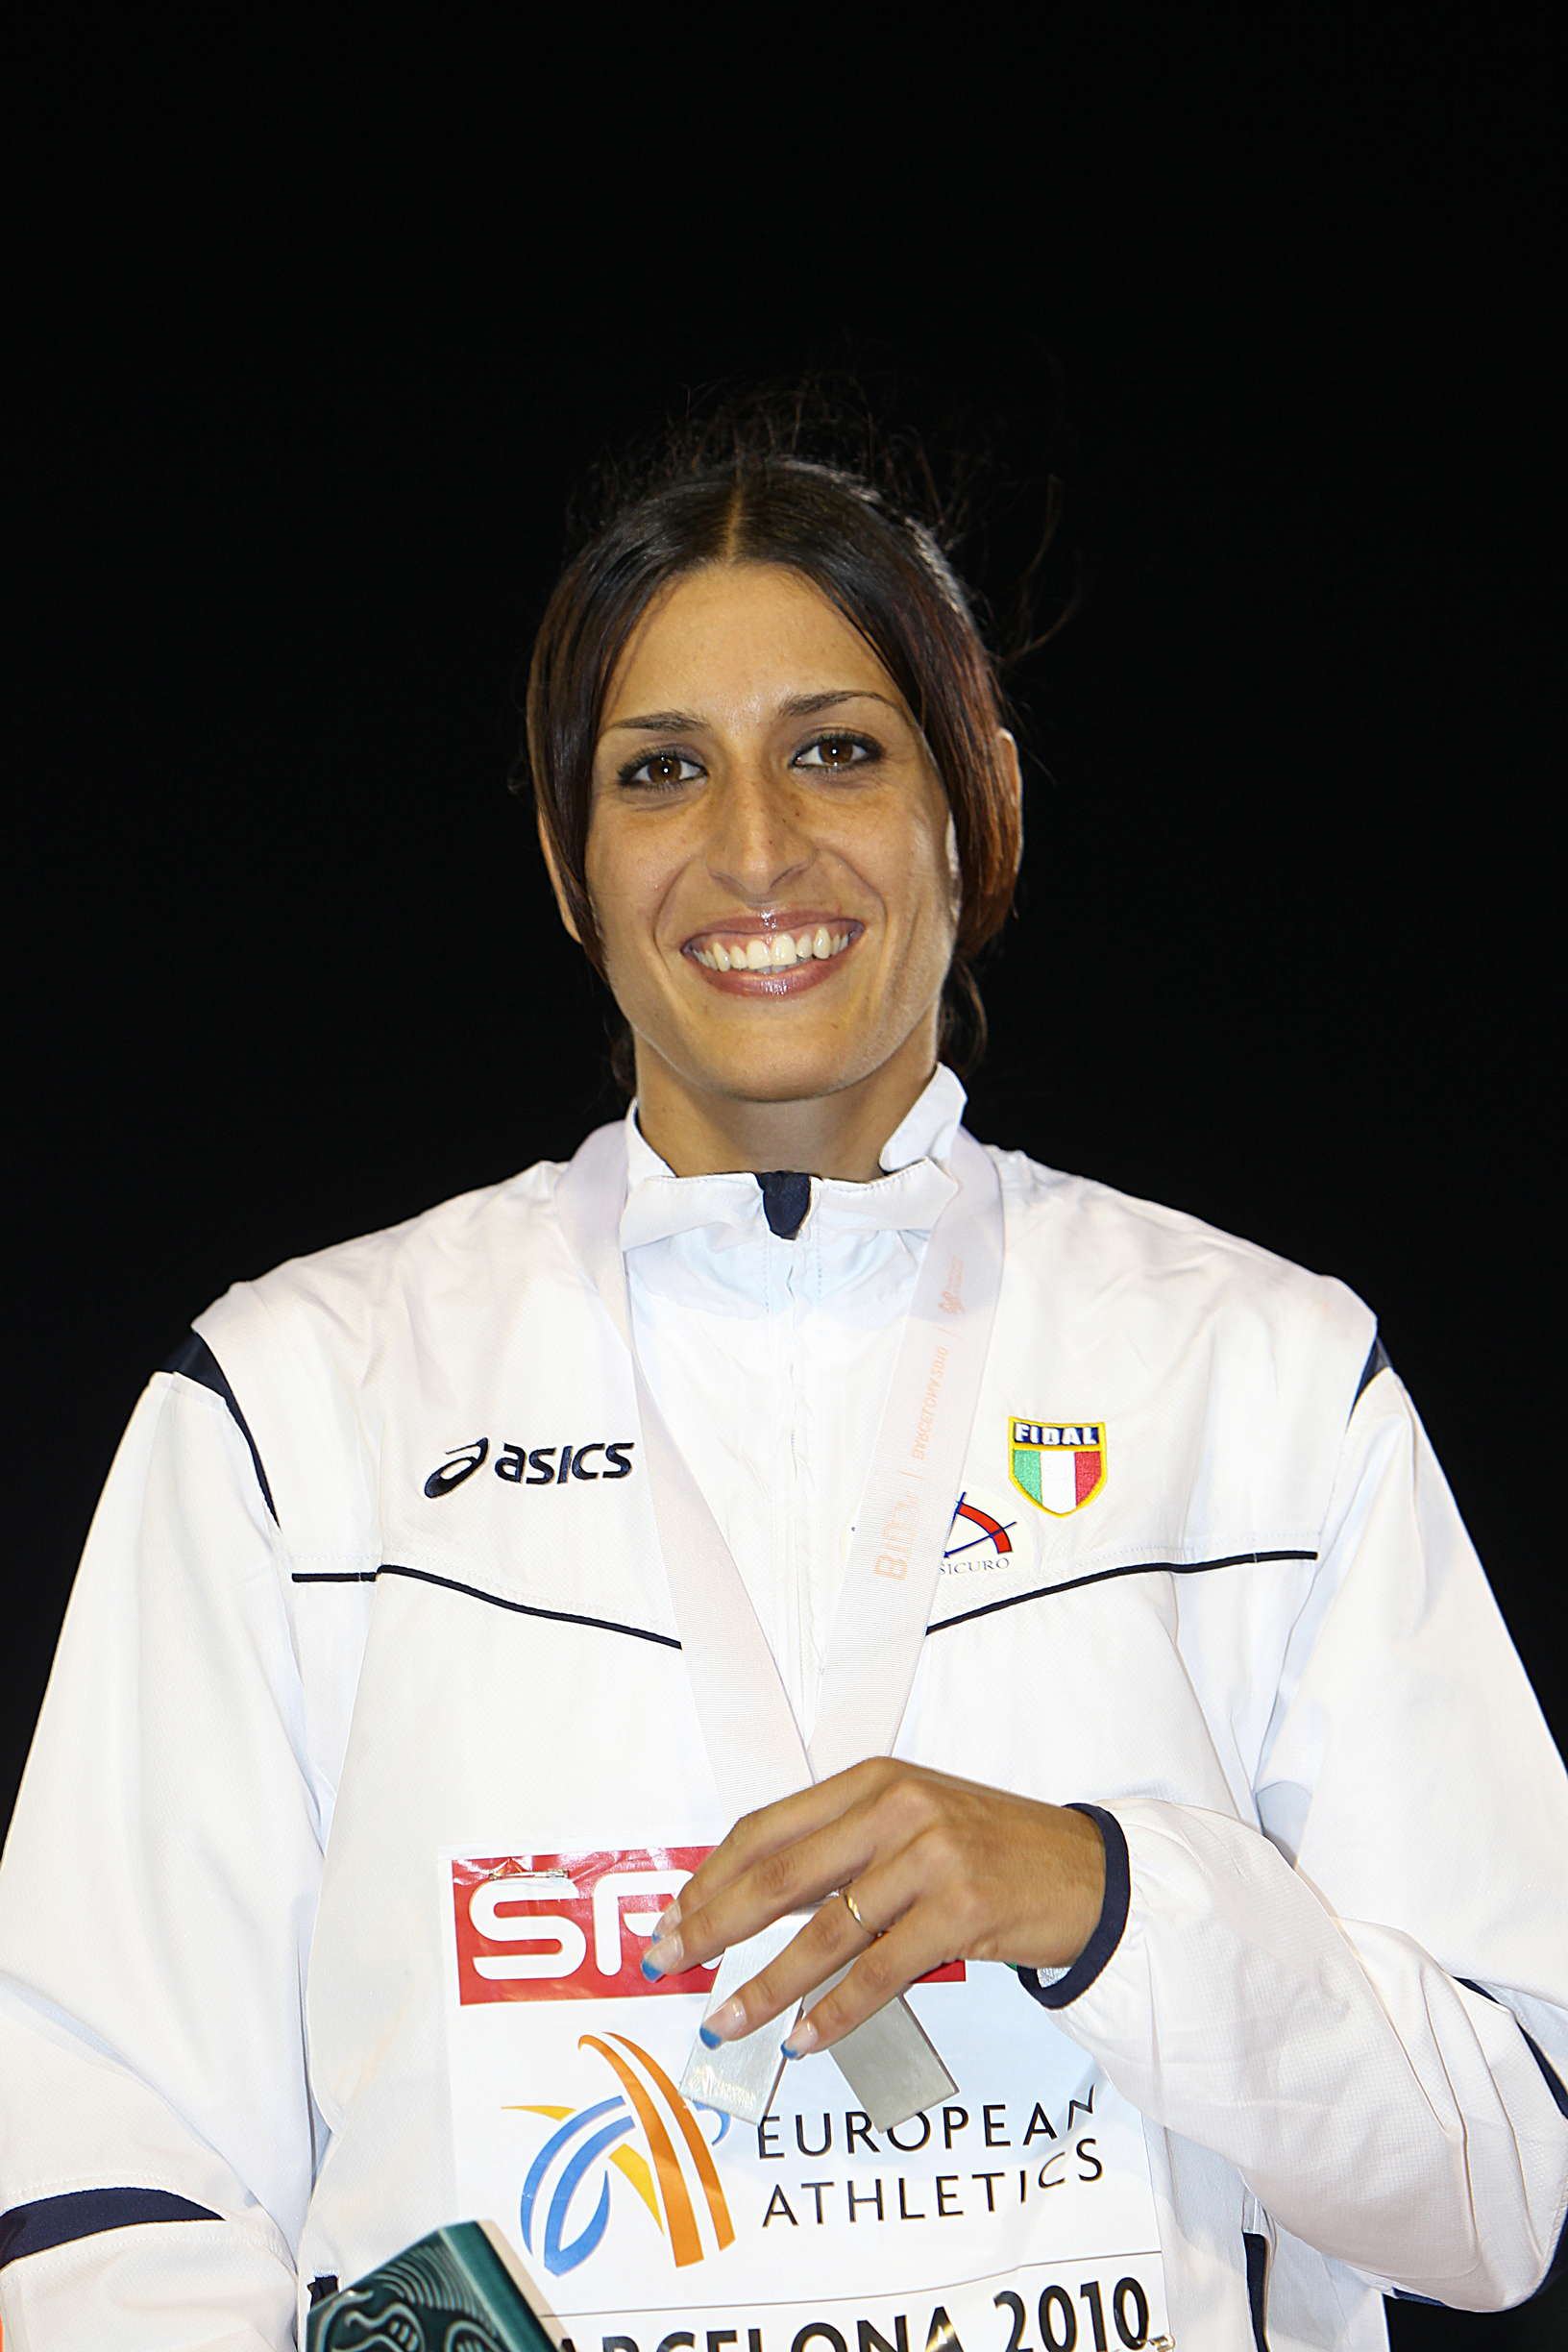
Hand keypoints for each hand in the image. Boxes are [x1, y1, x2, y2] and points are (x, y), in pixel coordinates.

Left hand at [641, 1758, 1105, 2054]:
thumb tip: (749, 1903)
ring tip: (725, 2022)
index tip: (673, 1918)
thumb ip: (840, 1850)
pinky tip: (804, 2038)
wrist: (1089, 1874)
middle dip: (712, 1927)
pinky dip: (834, 2013)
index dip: (710, 1878)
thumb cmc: (991, 1851)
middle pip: (777, 1877)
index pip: (766, 1829)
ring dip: (765, 1988)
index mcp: (873, 1781)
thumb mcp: (911, 1825)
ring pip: (822, 1935)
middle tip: (669, 1964)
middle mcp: (896, 1809)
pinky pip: (877, 1973)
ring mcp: (929, 1859)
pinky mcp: (960, 1911)